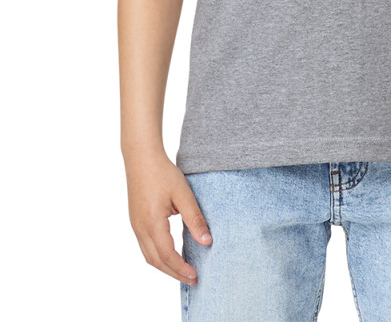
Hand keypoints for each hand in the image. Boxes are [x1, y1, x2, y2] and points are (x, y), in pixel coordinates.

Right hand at [123, 148, 211, 284]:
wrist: (141, 157)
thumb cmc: (162, 172)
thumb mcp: (183, 194)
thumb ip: (194, 219)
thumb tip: (207, 241)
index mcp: (152, 223)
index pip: (167, 255)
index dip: (181, 268)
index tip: (195, 275)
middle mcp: (140, 228)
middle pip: (156, 261)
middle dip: (174, 273)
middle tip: (192, 279)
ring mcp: (135, 225)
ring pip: (148, 256)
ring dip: (165, 267)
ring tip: (182, 271)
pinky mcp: (135, 221)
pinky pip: (145, 246)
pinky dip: (158, 256)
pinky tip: (170, 254)